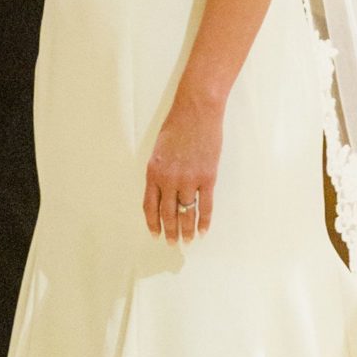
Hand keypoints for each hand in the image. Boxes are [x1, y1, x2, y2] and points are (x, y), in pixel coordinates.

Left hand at [143, 91, 222, 242]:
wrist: (196, 111)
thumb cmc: (177, 126)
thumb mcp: (159, 150)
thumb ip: (160, 172)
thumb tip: (163, 193)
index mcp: (153, 172)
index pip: (150, 206)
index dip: (153, 223)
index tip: (155, 234)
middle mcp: (169, 180)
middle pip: (168, 214)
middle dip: (170, 231)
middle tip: (172, 244)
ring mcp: (189, 180)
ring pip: (187, 214)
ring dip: (186, 230)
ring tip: (188, 241)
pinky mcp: (207, 178)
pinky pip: (205, 206)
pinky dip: (204, 221)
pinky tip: (203, 231)